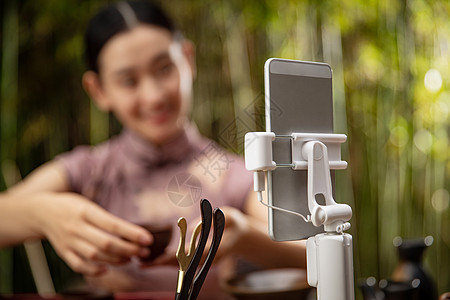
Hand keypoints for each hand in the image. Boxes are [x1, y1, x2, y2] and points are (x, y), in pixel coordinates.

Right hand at [36, 193, 152, 275]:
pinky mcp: (63, 252)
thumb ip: (106, 218)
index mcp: (85, 211)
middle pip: (106, 243)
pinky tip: (107, 269)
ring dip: (116, 260)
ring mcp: (69, 241)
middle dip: (128, 249)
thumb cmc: (72, 206)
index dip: (132, 233)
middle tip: (144, 251)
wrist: (41, 212)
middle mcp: (77, 227)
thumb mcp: (89, 205)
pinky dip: (94, 270)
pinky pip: (78, 265)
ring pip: (95, 255)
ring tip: (131, 258)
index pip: (112, 224)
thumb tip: (132, 232)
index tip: (147, 238)